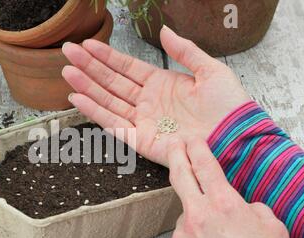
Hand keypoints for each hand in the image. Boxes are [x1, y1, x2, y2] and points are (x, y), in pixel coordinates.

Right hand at [62, 26, 249, 166]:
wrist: (236, 138)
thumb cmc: (228, 106)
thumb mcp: (210, 70)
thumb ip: (184, 50)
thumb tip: (164, 31)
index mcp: (161, 84)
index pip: (127, 68)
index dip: (107, 56)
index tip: (88, 44)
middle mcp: (147, 102)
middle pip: (112, 81)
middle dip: (89, 67)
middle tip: (68, 52)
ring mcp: (142, 121)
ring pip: (107, 100)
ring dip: (87, 86)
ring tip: (67, 72)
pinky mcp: (140, 140)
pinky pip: (113, 124)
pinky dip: (94, 112)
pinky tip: (78, 99)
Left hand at [166, 137, 292, 237]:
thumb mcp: (272, 229)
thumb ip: (253, 210)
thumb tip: (244, 209)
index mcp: (223, 205)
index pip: (205, 166)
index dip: (197, 148)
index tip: (191, 140)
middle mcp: (197, 216)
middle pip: (181, 177)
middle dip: (176, 156)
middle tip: (174, 146)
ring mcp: (182, 237)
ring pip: (186, 218)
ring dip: (197, 222)